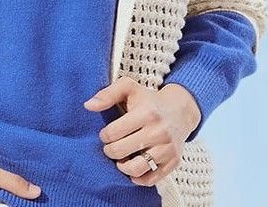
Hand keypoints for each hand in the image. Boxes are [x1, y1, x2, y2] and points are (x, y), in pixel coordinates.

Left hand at [83, 77, 201, 186]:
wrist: (179, 111)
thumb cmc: (149, 99)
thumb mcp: (129, 88)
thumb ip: (107, 94)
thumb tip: (88, 105)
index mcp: (147, 112)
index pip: (114, 132)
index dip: (104, 135)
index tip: (105, 134)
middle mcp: (159, 132)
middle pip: (122, 151)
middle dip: (109, 151)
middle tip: (109, 147)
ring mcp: (167, 148)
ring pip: (136, 169)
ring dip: (122, 167)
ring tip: (119, 159)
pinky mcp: (173, 162)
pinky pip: (151, 179)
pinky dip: (138, 177)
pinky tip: (132, 167)